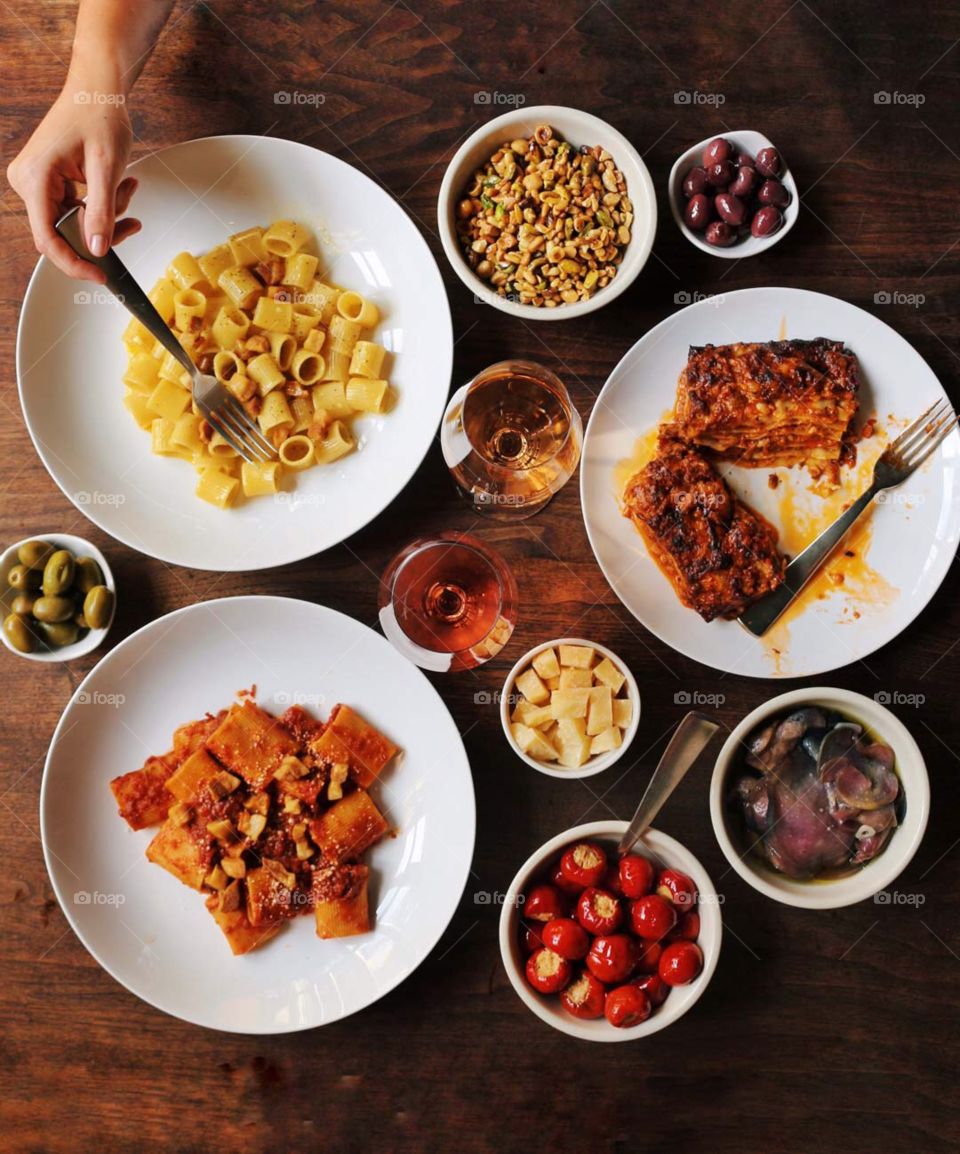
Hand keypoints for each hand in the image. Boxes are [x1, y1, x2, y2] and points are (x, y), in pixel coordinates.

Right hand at [7, 85, 140, 281]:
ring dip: (106, 215)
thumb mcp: (107, 168)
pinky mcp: (49, 182)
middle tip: (130, 223)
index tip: (100, 275)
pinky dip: (102, 205)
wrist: (98, 89)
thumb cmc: (99, 115)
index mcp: (35, 178)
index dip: (74, 263)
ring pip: (73, 223)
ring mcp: (37, 182)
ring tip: (127, 189)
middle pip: (62, 234)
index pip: (48, 238)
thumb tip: (96, 250)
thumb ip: (102, 212)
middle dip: (100, 233)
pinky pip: (75, 209)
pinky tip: (121, 186)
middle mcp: (28, 181)